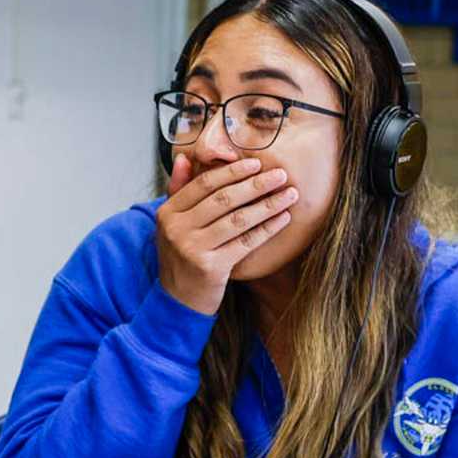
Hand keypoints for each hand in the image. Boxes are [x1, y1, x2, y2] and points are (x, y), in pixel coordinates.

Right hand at [155, 152, 297, 314]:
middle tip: (280, 175)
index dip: (232, 172)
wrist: (178, 300)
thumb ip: (178, 190)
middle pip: (223, 199)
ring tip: (290, 194)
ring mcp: (193, 249)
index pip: (204, 184)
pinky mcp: (211, 267)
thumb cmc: (182, 257)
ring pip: (237, 219)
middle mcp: (177, 229)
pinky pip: (245, 242)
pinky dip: (267, 229)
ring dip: (268, 205)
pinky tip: (283, 219)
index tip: (257, 164)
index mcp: (167, 213)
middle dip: (255, 185)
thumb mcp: (172, 223)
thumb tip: (185, 157)